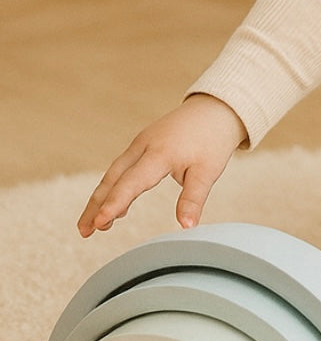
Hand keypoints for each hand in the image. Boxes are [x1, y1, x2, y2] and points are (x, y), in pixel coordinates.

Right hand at [77, 94, 245, 237]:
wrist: (216, 109)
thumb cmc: (213, 139)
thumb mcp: (208, 171)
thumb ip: (193, 199)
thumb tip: (186, 226)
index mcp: (160, 153)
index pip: (132, 182)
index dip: (115, 204)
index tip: (100, 223)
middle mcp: (144, 146)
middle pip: (113, 178)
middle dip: (96, 205)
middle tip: (84, 231)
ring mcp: (141, 143)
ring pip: (114, 173)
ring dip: (100, 198)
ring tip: (92, 226)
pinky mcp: (142, 144)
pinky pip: (122, 167)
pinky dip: (114, 186)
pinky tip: (116, 208)